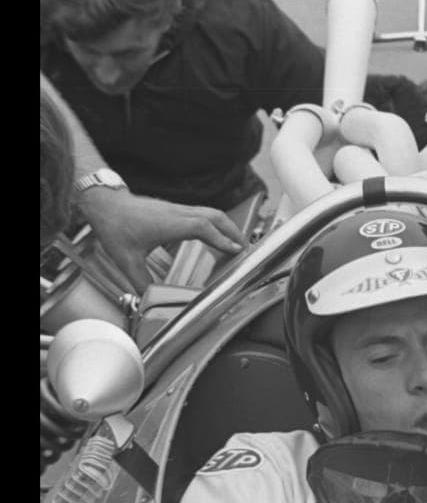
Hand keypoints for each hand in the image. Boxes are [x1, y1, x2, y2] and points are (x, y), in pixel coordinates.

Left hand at [78, 186, 244, 292]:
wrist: (104, 203)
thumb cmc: (115, 226)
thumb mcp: (125, 259)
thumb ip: (140, 281)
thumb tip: (148, 299)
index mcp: (169, 224)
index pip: (203, 228)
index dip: (222, 239)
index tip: (237, 251)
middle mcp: (177, 213)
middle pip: (215, 216)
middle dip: (233, 231)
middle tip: (245, 247)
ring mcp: (177, 208)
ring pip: (210, 212)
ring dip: (226, 226)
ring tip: (235, 241)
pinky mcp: (174, 208)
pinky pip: (202, 213)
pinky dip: (215, 223)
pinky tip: (214, 234)